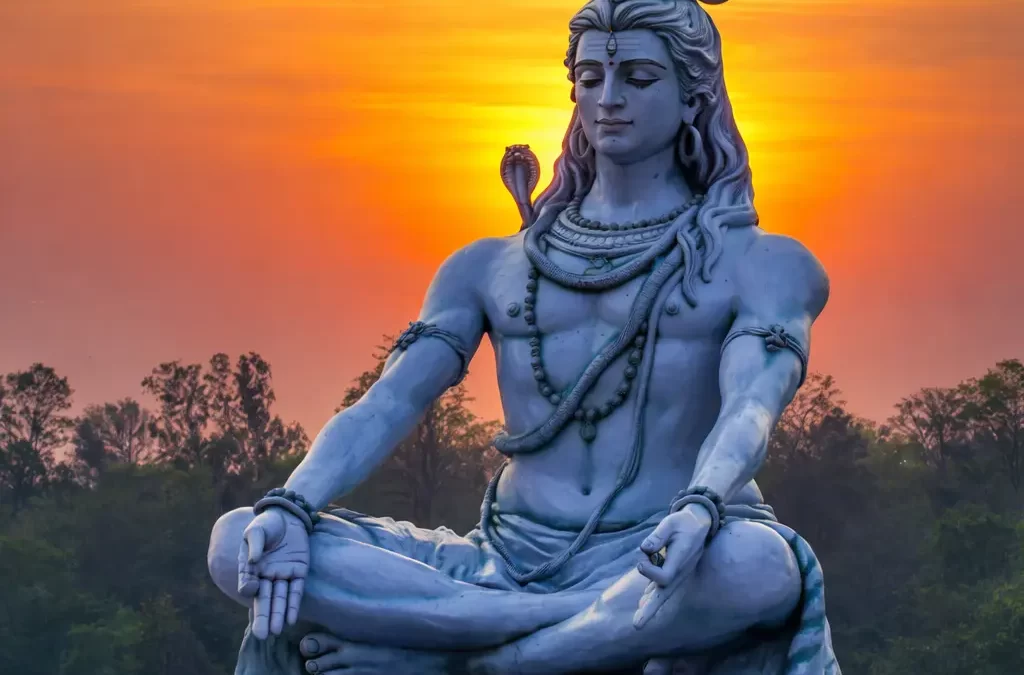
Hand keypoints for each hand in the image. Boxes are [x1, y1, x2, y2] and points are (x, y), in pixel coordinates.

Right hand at [237, 506, 309, 638]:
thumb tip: (253, 562)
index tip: (253, 588)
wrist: (289, 514)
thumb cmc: (268, 523)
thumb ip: (255, 545)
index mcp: (251, 568)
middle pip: (264, 599)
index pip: (249, 584)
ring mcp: (283, 574)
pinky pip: (296, 590)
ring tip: (276, 632)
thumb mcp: (257, 530)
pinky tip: (291, 620)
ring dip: (278, 615)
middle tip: (261, 635)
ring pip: (280, 598)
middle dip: (263, 617)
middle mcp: (266, 575)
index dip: (250, 588)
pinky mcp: (299, 571)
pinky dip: (293, 604)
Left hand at [633, 505, 712, 628]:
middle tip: (636, 626)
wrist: (699, 523)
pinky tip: (643, 601)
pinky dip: (652, 594)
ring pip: (662, 593)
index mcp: (680, 560)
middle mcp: (679, 571)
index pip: (663, 577)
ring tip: (638, 621)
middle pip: (664, 595)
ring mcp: (678, 573)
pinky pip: (662, 586)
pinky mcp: (674, 571)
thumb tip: (645, 549)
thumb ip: (657, 536)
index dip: (649, 571)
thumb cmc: (684, 522)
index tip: (641, 559)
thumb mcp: (670, 523)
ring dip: (650, 606)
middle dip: (650, 610)